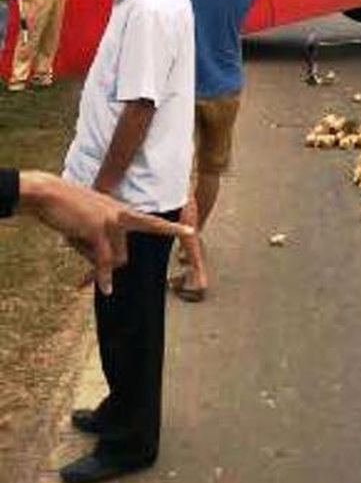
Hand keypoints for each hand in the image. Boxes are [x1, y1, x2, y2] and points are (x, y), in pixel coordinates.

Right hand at [18, 172, 192, 294]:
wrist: (46, 194)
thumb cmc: (65, 210)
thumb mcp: (88, 226)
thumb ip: (103, 243)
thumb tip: (107, 268)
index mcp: (122, 211)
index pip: (152, 222)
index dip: (171, 228)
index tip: (192, 231)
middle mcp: (122, 214)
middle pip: (127, 251)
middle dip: (109, 266)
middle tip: (101, 271)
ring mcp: (112, 220)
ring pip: (114, 257)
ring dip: (94, 264)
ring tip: (73, 247)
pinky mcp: (98, 228)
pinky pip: (103, 260)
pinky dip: (102, 277)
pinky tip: (106, 288)